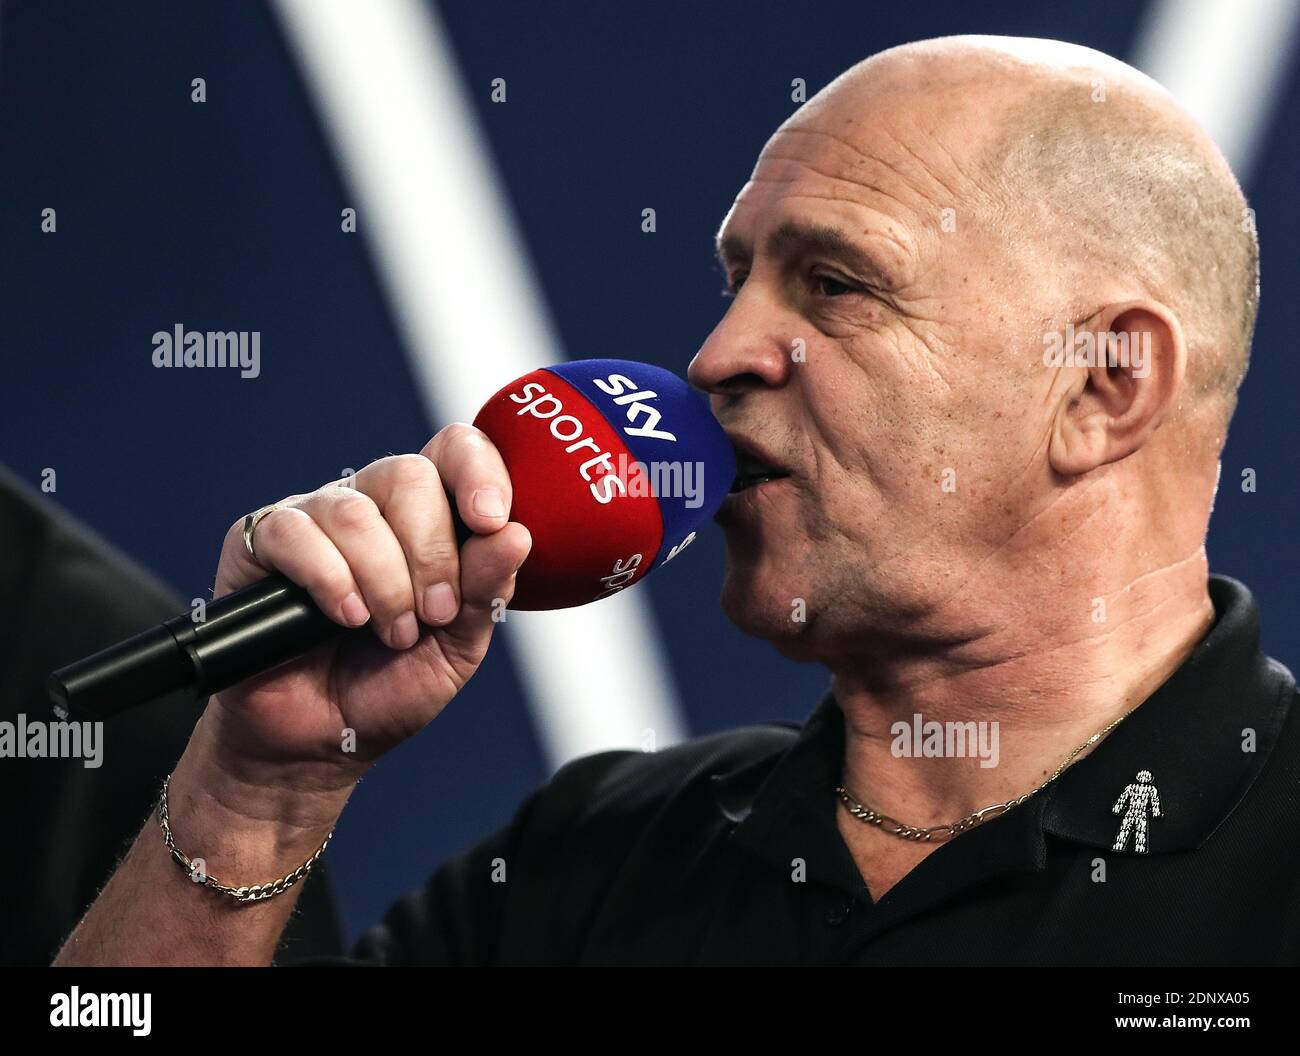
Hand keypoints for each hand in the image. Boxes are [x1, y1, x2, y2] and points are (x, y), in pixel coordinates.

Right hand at [201, 424, 530, 788]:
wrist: (324, 741)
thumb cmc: (390, 685)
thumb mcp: (459, 646)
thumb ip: (487, 590)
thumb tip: (515, 534)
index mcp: (428, 515)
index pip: (454, 450)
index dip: (477, 471)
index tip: (492, 520)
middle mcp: (372, 503)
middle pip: (409, 475)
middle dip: (432, 554)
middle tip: (435, 615)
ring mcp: (314, 517)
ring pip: (355, 513)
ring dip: (385, 582)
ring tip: (392, 633)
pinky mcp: (258, 542)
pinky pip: (296, 534)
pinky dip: (330, 581)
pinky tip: (344, 618)